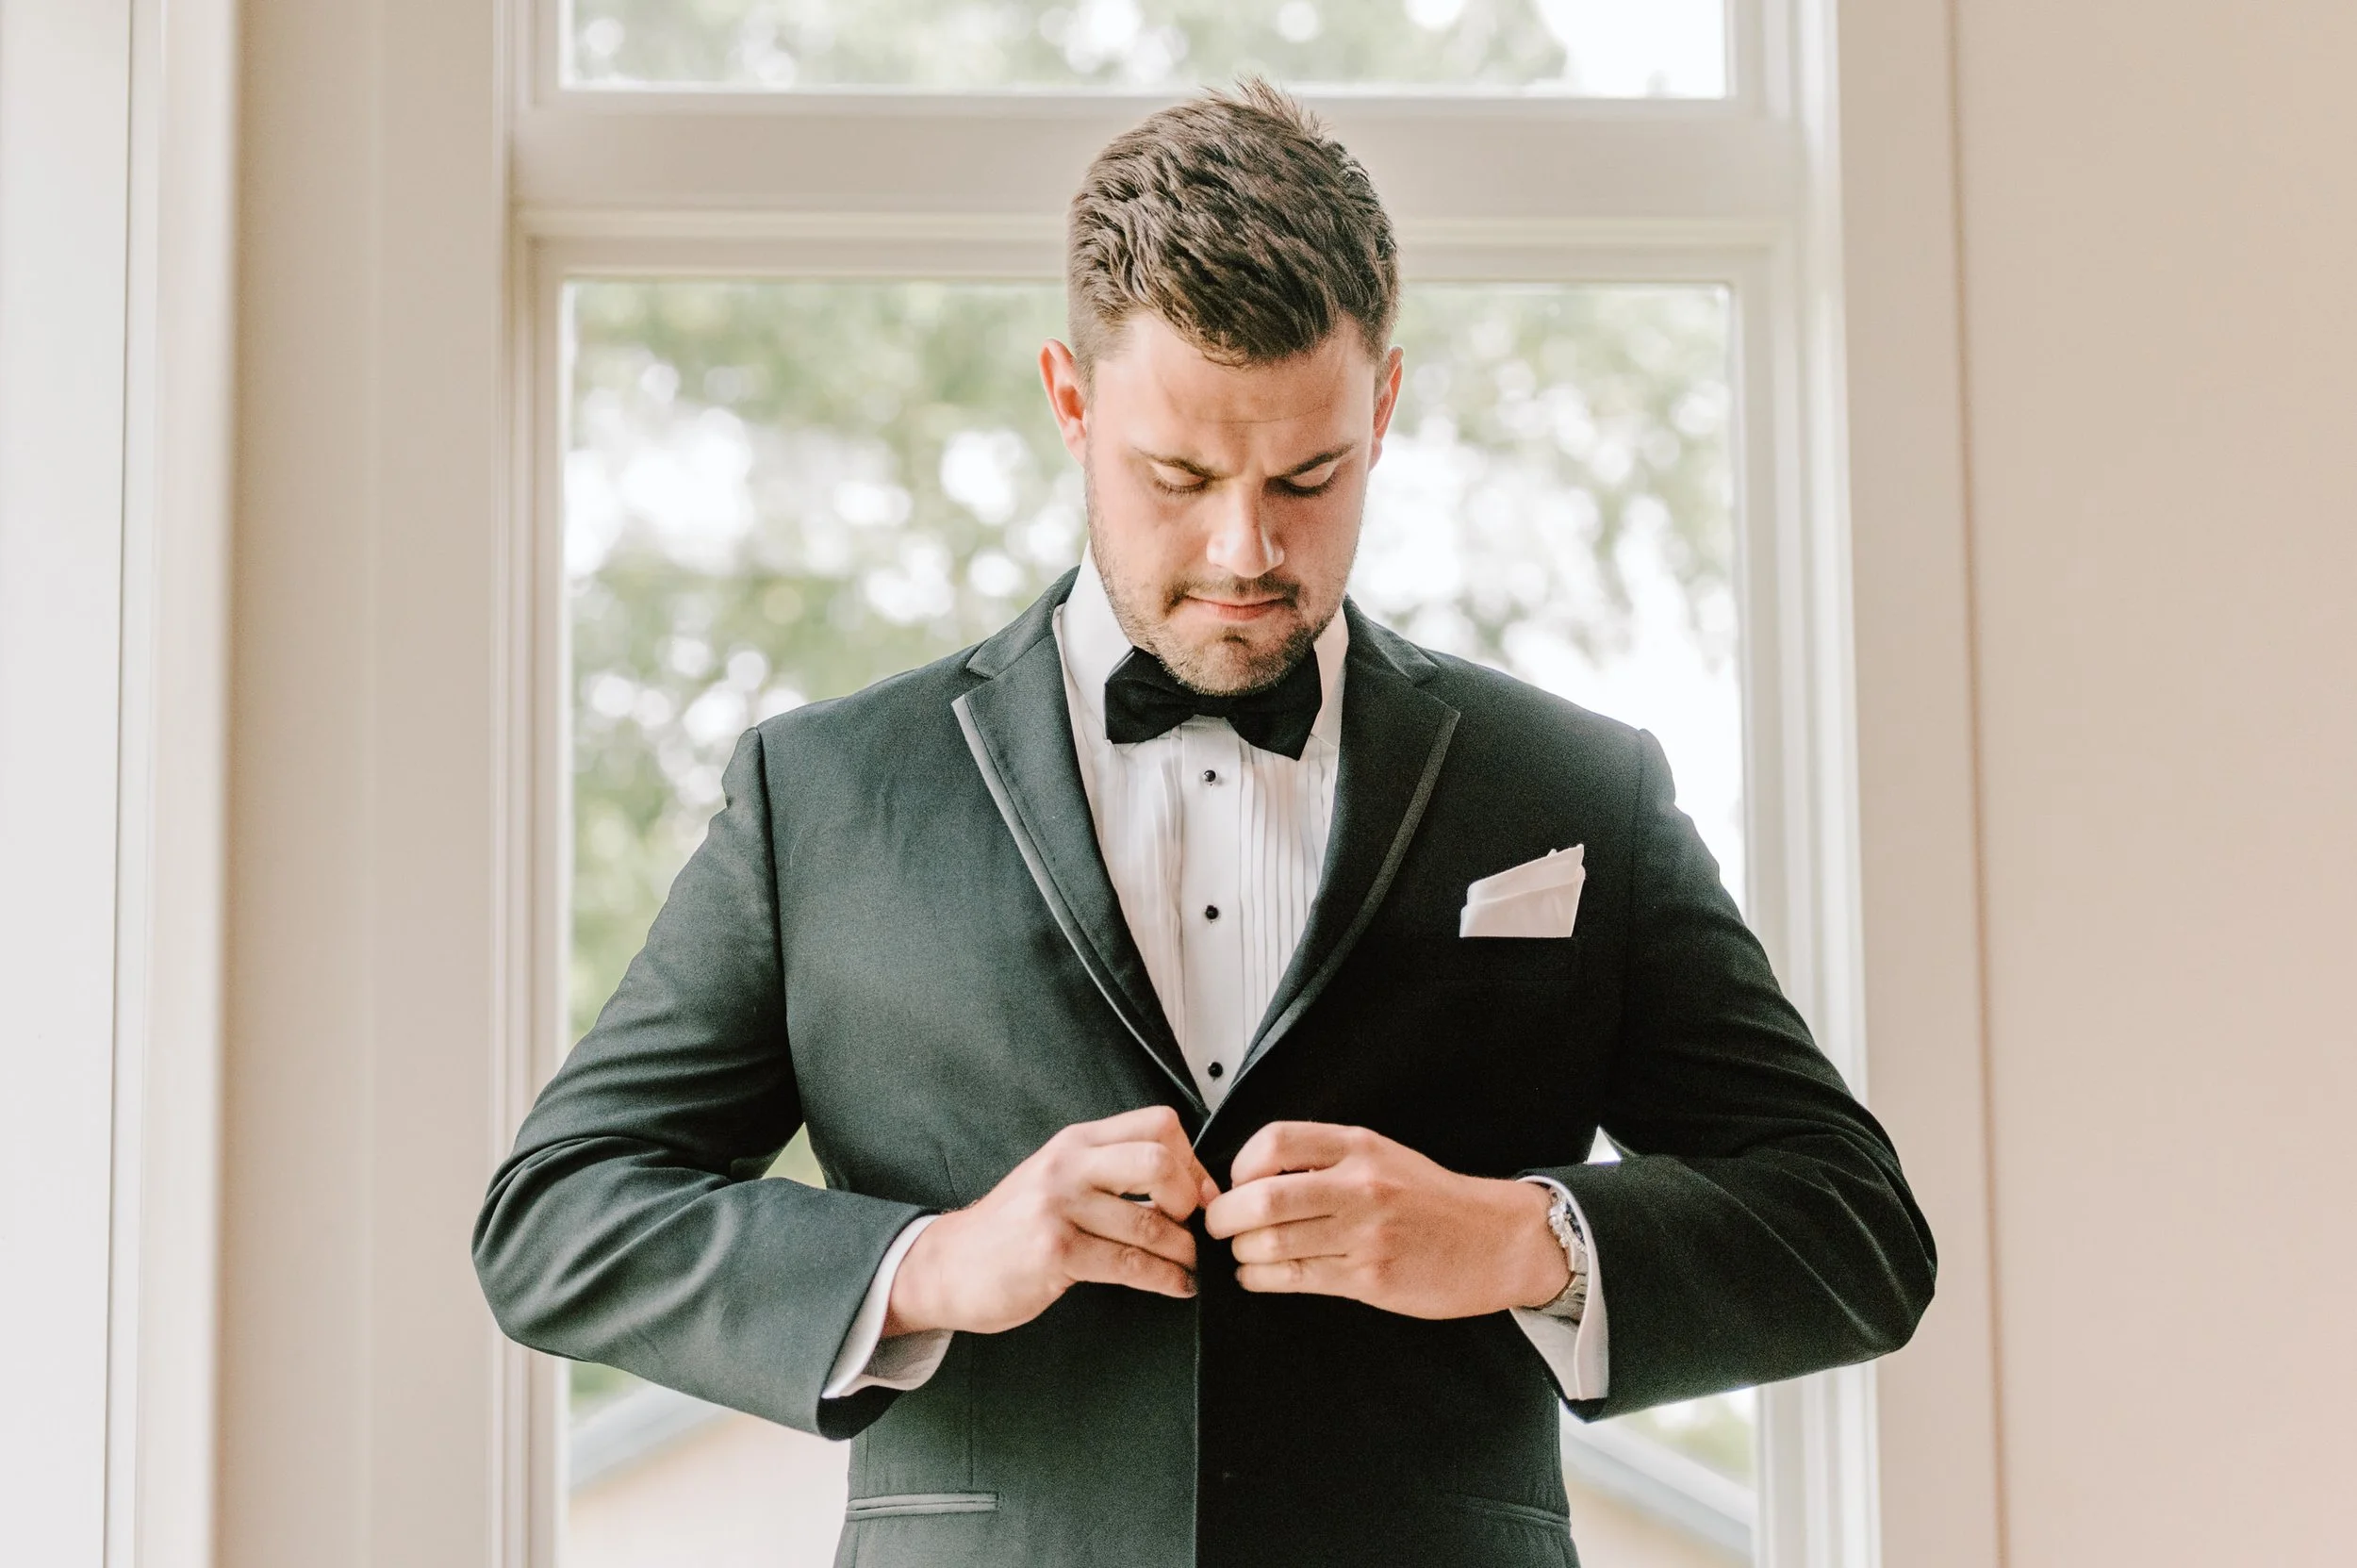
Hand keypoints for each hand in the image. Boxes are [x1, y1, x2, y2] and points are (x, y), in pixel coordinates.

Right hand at [884, 1105, 1221, 1336]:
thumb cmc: (1012, 1228)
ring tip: (1191, 1264)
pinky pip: (1129, 1263)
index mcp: (1076, 1142)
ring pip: (1148, 1222)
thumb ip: (1108, 1171)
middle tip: (1196, 1226)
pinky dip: (1165, 1278)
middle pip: (1157, 1160)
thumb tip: (1184, 1184)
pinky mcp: (1054, 1251)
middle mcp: (1068, 1165)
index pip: (1156, 1124)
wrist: (949, 1265)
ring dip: (1183, 1251)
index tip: (1203, 1194)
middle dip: (1190, 1198)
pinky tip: (1176, 1285)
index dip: (1193, 1159)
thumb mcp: (1057, 1179)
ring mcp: (1058, 1207)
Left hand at [1202, 1122, 1567, 1319]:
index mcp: (1358, 1147)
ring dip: (1241, 1252)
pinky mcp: (1369, 1278)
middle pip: (1263, 1197)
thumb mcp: (1380, 1156)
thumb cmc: (1431, 1200)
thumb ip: (1324, 1159)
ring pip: (1272, 1243)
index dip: (1240, 1165)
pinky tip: (1258, 1275)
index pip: (1275, 1141)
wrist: (1493, 1240)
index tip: (1235, 1183)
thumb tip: (1252, 1174)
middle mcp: (1359, 1186)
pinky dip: (1262, 1278)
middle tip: (1218, 1224)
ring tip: (1241, 1253)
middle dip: (1225, 1216)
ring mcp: (1365, 1234)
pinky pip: (1295, 1278)